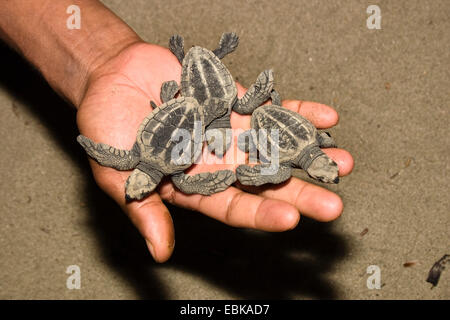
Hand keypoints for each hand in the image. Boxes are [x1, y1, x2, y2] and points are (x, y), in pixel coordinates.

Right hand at [77, 42, 353, 261]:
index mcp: (193, 185)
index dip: (260, 213)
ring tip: (343, 162)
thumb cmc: (106, 125)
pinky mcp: (235, 101)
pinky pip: (271, 109)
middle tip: (334, 204)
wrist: (113, 75)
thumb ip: (144, 208)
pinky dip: (297, 113)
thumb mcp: (116, 172)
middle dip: (298, 192)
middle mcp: (218, 162)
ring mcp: (230, 131)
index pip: (233, 206)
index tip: (291, 219)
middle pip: (264, 182)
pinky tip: (326, 119)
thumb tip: (160, 251)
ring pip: (276, 147)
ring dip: (308, 154)